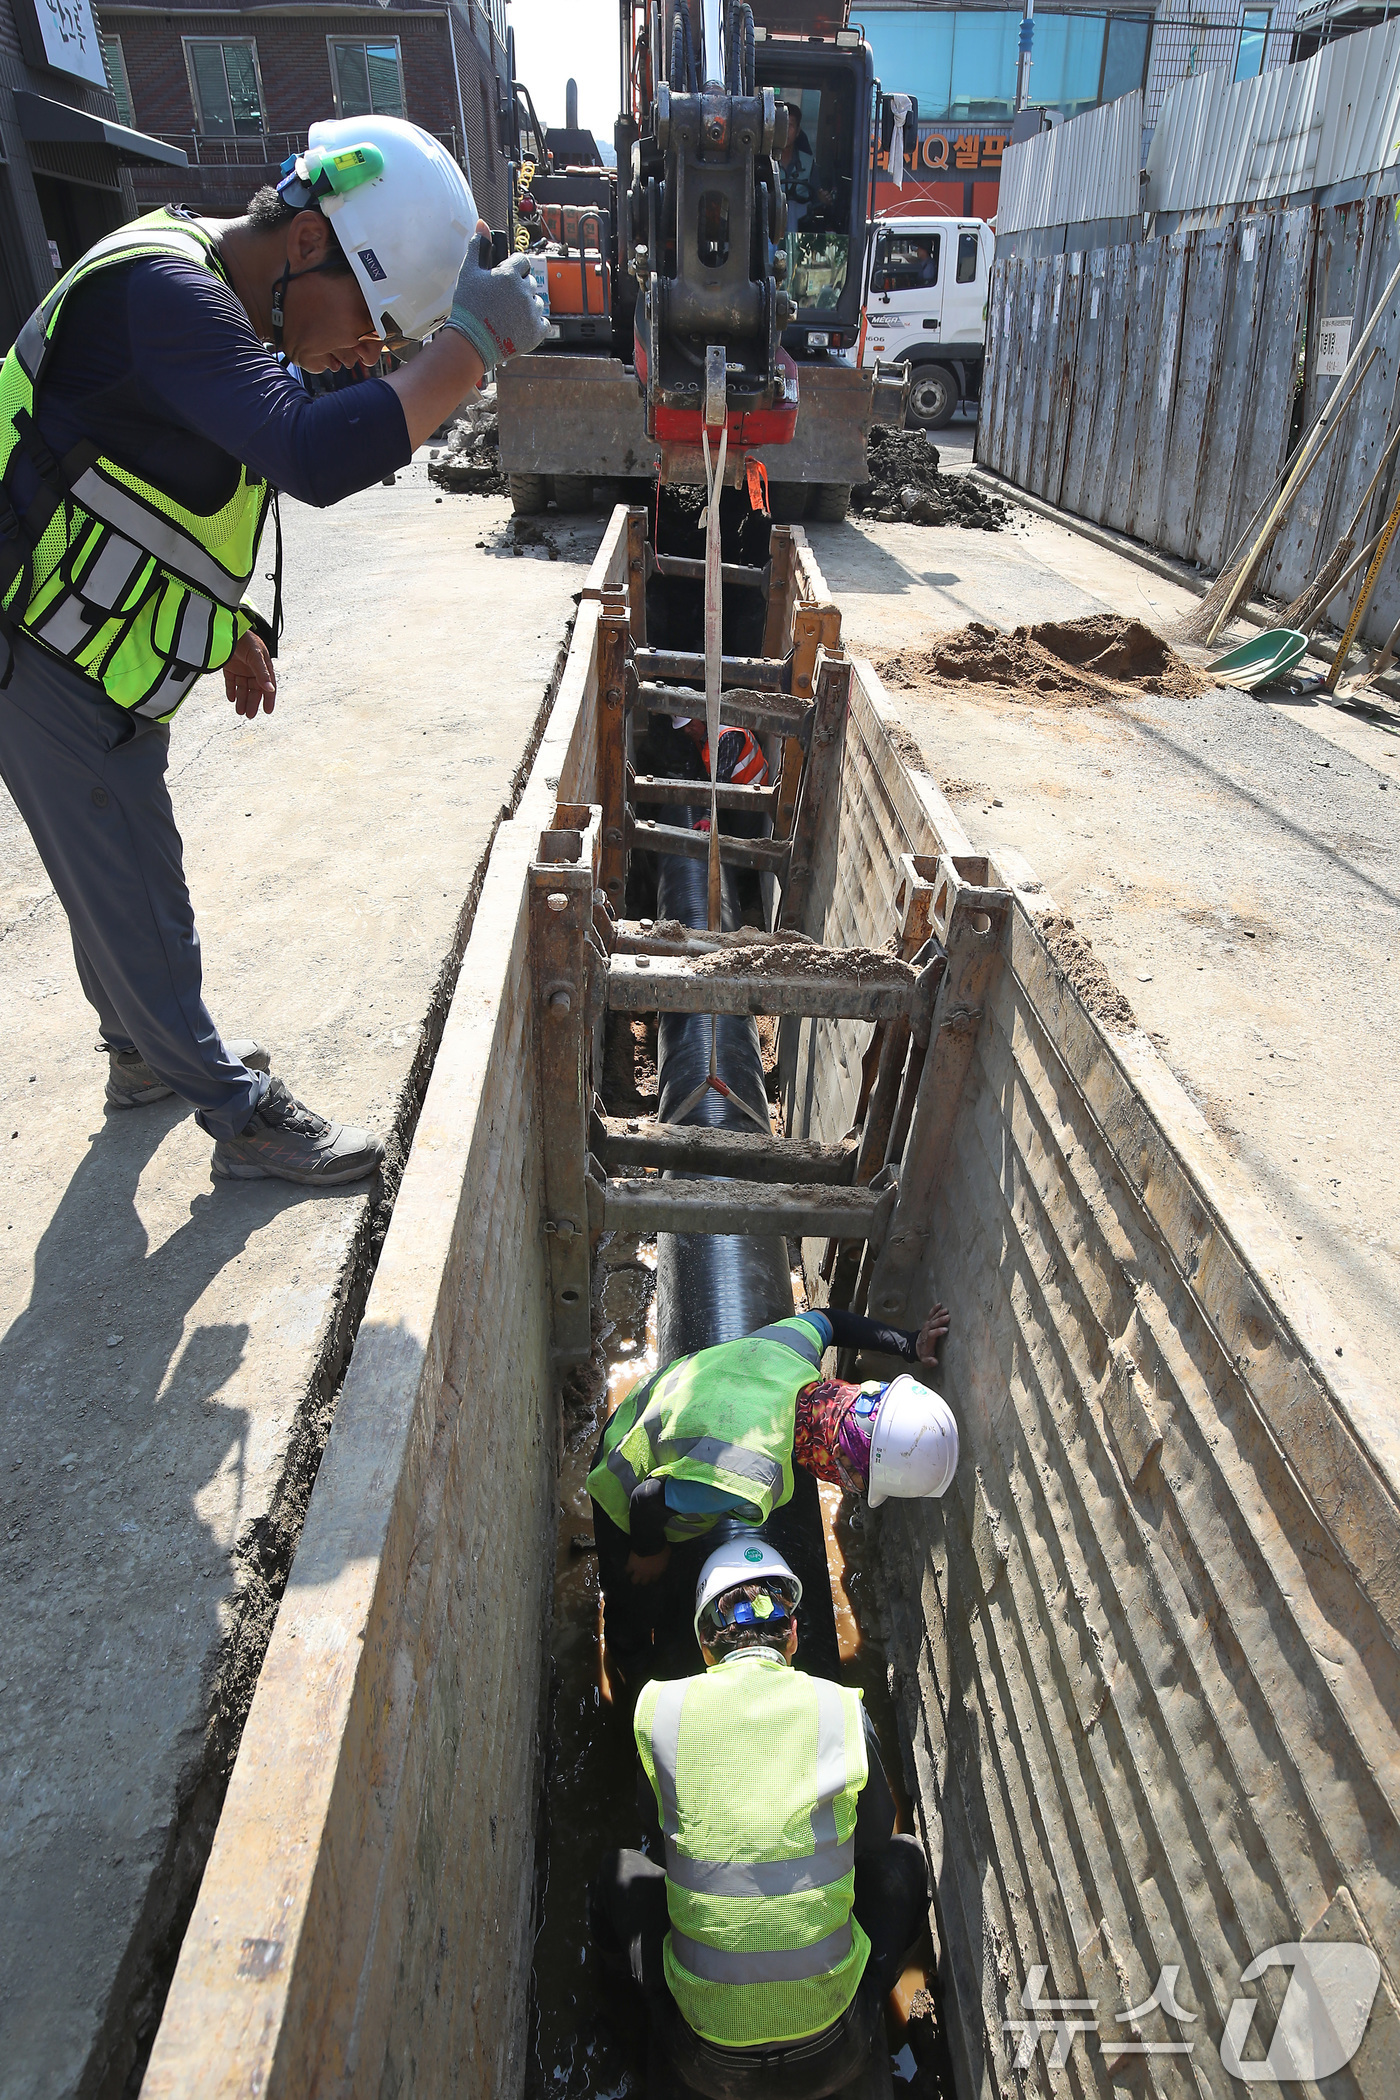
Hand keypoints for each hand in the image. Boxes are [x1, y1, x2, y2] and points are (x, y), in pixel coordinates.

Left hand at [223, 630, 275, 718]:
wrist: (226, 629)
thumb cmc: (245, 638)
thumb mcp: (256, 656)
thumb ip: (262, 673)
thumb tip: (270, 689)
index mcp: (263, 665)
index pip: (268, 685)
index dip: (269, 698)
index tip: (268, 711)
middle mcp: (253, 669)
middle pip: (254, 690)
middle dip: (252, 702)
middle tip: (250, 715)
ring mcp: (241, 668)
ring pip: (242, 688)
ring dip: (242, 700)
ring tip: (240, 711)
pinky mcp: (229, 668)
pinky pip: (231, 683)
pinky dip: (231, 691)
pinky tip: (231, 699)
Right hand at [441, 247, 548, 370]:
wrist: (470, 343)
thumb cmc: (468, 307)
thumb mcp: (469, 272)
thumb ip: (478, 246)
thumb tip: (482, 224)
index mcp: (510, 274)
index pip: (522, 261)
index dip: (513, 269)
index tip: (504, 279)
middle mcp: (524, 291)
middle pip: (530, 282)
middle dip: (519, 287)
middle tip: (503, 301)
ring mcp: (532, 312)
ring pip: (537, 302)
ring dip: (527, 306)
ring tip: (508, 315)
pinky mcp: (536, 332)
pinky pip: (543, 322)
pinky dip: (533, 324)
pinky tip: (518, 326)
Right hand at [626, 1546, 670, 1585]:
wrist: (651, 1543)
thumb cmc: (661, 1548)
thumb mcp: (667, 1553)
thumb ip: (664, 1559)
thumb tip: (664, 1560)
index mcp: (658, 1571)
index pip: (655, 1579)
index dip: (652, 1577)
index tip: (651, 1574)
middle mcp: (648, 1574)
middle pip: (644, 1582)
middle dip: (643, 1579)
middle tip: (641, 1575)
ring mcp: (639, 1571)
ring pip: (634, 1580)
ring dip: (634, 1577)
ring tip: (633, 1574)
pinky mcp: (632, 1566)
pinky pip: (627, 1570)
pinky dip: (627, 1568)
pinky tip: (627, 1566)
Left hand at [917, 1303, 950, 1365]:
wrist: (916, 1347)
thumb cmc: (924, 1353)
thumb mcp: (925, 1360)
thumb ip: (929, 1361)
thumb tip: (935, 1361)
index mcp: (928, 1340)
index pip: (932, 1334)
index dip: (938, 1332)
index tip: (945, 1330)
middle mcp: (927, 1331)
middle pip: (933, 1324)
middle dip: (940, 1321)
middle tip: (948, 1317)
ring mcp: (927, 1326)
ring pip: (933, 1319)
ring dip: (939, 1314)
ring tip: (946, 1310)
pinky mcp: (928, 1323)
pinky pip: (931, 1315)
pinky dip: (935, 1309)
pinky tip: (940, 1304)